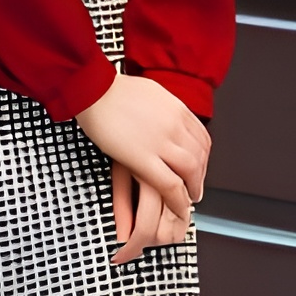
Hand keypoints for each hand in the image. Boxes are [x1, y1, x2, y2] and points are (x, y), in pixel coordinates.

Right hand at [75, 73, 209, 256]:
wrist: (91, 89)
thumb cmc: (112, 88)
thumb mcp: (151, 91)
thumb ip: (165, 108)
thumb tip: (170, 118)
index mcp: (177, 108)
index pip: (203, 138)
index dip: (203, 157)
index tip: (199, 166)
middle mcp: (174, 125)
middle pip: (200, 156)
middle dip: (201, 175)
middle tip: (196, 186)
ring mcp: (161, 142)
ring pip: (191, 171)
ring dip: (194, 188)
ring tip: (189, 198)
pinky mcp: (143, 159)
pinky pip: (171, 185)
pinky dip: (179, 199)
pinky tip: (178, 207)